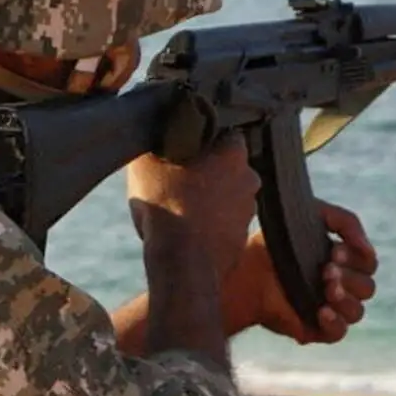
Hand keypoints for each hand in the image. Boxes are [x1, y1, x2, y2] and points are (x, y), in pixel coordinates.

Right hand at [126, 133, 260, 281]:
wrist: (181, 261)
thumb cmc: (165, 204)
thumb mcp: (146, 162)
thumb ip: (158, 141)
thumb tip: (156, 134)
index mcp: (233, 151)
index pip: (225, 134)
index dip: (204, 140)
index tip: (184, 149)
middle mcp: (249, 178)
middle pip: (227, 166)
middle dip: (208, 170)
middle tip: (178, 178)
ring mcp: (248, 211)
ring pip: (226, 196)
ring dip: (209, 199)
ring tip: (179, 206)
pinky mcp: (241, 238)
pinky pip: (224, 224)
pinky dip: (210, 225)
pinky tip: (187, 230)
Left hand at [232, 200, 378, 344]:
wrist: (240, 272)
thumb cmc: (272, 244)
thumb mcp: (307, 217)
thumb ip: (343, 220)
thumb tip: (365, 244)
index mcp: (340, 262)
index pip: (367, 263)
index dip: (359, 257)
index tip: (336, 251)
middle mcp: (338, 287)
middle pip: (367, 287)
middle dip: (349, 277)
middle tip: (326, 270)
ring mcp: (328, 309)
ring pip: (357, 311)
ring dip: (345, 298)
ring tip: (326, 287)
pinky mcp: (314, 329)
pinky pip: (339, 333)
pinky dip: (335, 322)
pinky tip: (322, 310)